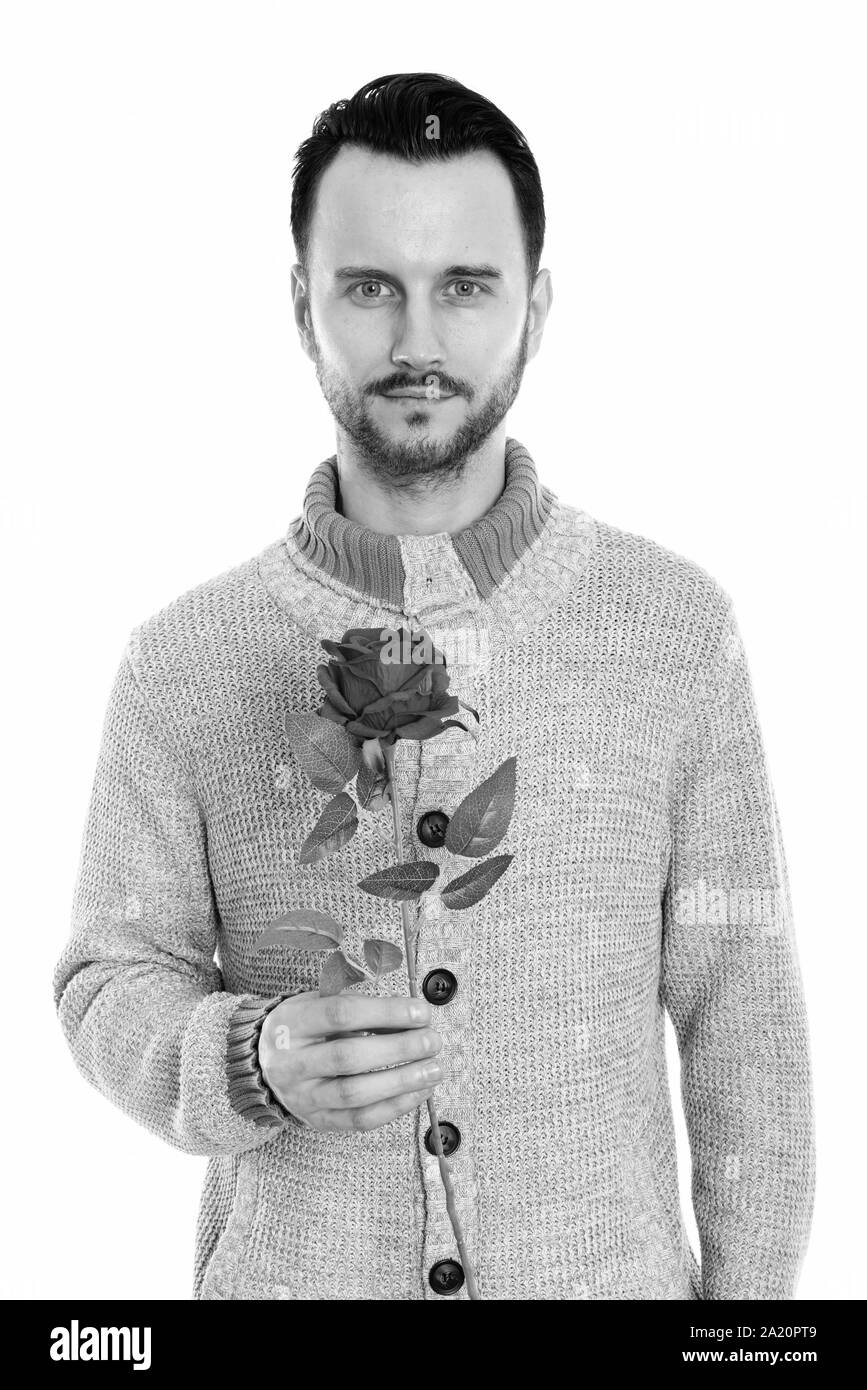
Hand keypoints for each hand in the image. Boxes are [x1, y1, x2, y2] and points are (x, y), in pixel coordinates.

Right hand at [258, 990, 443, 1131]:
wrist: (267, 1062)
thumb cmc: (307, 1026)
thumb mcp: (322, 1003)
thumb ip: (363, 1008)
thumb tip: (413, 1016)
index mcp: (290, 1023)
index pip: (342, 1014)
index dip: (386, 1012)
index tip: (421, 1012)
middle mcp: (290, 1063)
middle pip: (348, 1057)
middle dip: (399, 1049)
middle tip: (432, 1041)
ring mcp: (302, 1097)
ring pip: (354, 1094)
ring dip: (402, 1082)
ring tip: (434, 1069)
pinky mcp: (317, 1121)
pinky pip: (360, 1121)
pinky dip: (394, 1107)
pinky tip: (419, 1092)